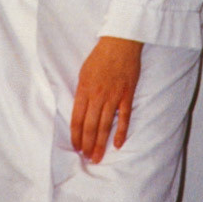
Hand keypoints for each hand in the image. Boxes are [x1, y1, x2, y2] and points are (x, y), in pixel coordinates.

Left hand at [70, 36, 142, 162]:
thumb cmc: (100, 56)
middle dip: (87, 145)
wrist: (119, 43)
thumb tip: (80, 109)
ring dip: (101, 143)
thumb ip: (82, 92)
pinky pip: (123, 117)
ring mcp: (113, 97)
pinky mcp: (127, 95)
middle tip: (87, 158)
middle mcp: (97, 96)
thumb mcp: (83, 72)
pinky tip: (117, 144)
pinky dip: (121, 132)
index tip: (76, 147)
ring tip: (98, 157)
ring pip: (105, 125)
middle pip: (90, 126)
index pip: (77, 119)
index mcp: (84, 90)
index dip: (75, 136)